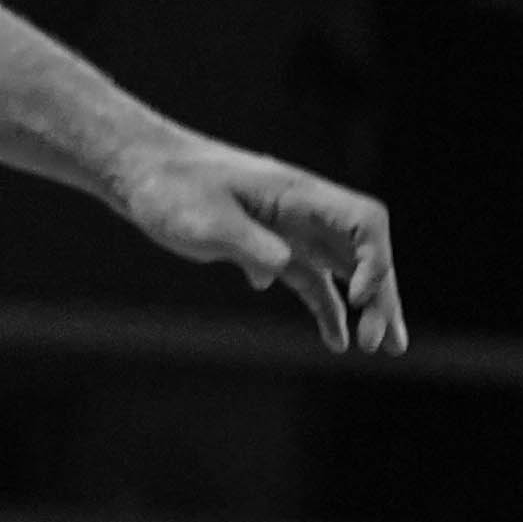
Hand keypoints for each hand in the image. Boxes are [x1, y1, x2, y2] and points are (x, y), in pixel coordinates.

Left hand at [116, 139, 404, 350]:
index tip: (359, 298)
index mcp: (298, 195)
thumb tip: (283, 267)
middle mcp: (304, 211)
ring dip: (365, 307)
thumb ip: (247, 243)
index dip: (376, 260)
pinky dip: (327, 308)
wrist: (141, 173)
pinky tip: (336, 341)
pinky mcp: (268, 249)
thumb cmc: (172, 189)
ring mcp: (289, 230)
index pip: (364, 221)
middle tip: (381, 346)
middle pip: (364, 252)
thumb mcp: (206, 220)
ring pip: (343, 269)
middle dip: (381, 296)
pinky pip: (311, 280)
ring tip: (380, 348)